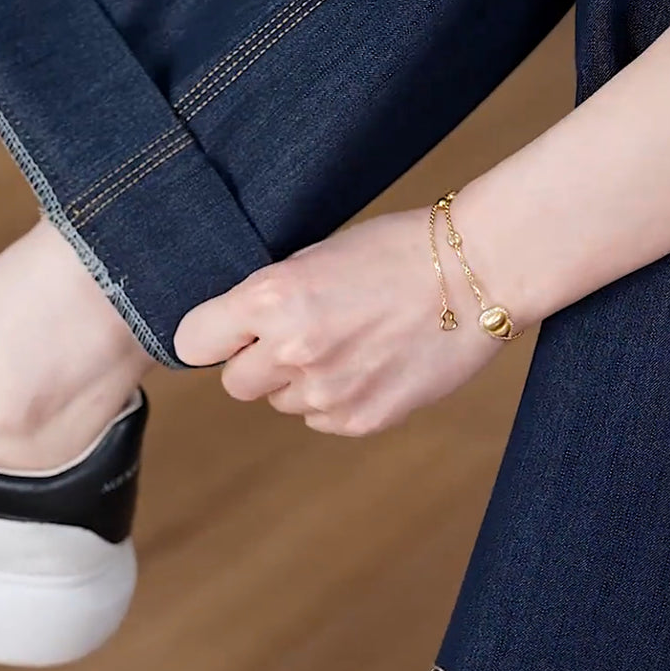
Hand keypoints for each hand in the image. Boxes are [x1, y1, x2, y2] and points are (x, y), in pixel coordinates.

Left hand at [174, 209, 502, 436]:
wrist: (477, 273)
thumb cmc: (395, 251)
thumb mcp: (311, 258)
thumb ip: (267, 300)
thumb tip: (235, 332)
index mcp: (270, 298)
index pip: (192, 341)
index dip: (210, 336)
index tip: (226, 333)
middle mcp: (291, 350)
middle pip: (234, 383)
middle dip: (256, 363)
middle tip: (296, 335)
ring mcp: (327, 391)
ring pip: (280, 403)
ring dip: (299, 381)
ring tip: (347, 343)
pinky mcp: (360, 419)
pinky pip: (321, 419)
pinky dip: (335, 399)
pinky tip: (370, 364)